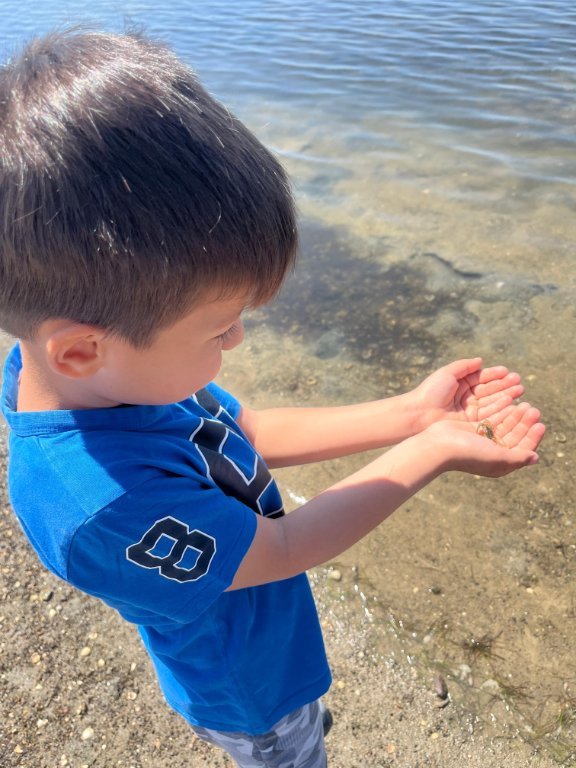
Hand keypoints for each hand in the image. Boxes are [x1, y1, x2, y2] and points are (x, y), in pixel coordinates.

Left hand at [412, 357, 526, 429]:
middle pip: (489, 390)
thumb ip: (464, 366)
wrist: (420, 413)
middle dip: (504, 386)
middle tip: (519, 381)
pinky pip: (488, 414)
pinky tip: (512, 403)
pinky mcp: (471, 423)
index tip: (508, 372)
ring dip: (506, 396)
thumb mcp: (447, 373)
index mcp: (460, 384)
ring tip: (519, 390)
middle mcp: (466, 397)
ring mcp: (469, 410)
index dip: (495, 375)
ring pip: (491, 402)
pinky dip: (500, 409)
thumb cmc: (431, 391)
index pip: (481, 378)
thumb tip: (480, 361)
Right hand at [423, 402, 544, 477]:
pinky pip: (493, 419)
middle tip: (533, 409)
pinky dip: (502, 412)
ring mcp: (483, 440)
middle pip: (515, 435)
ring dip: (516, 416)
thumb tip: (535, 457)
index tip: (540, 423)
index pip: (522, 449)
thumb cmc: (467, 454)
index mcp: (500, 463)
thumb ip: (517, 458)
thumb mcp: (497, 457)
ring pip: (505, 426)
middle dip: (525, 423)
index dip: (533, 437)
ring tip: (525, 403)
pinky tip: (510, 403)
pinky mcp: (474, 429)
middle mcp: (493, 452)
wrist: (439, 446)